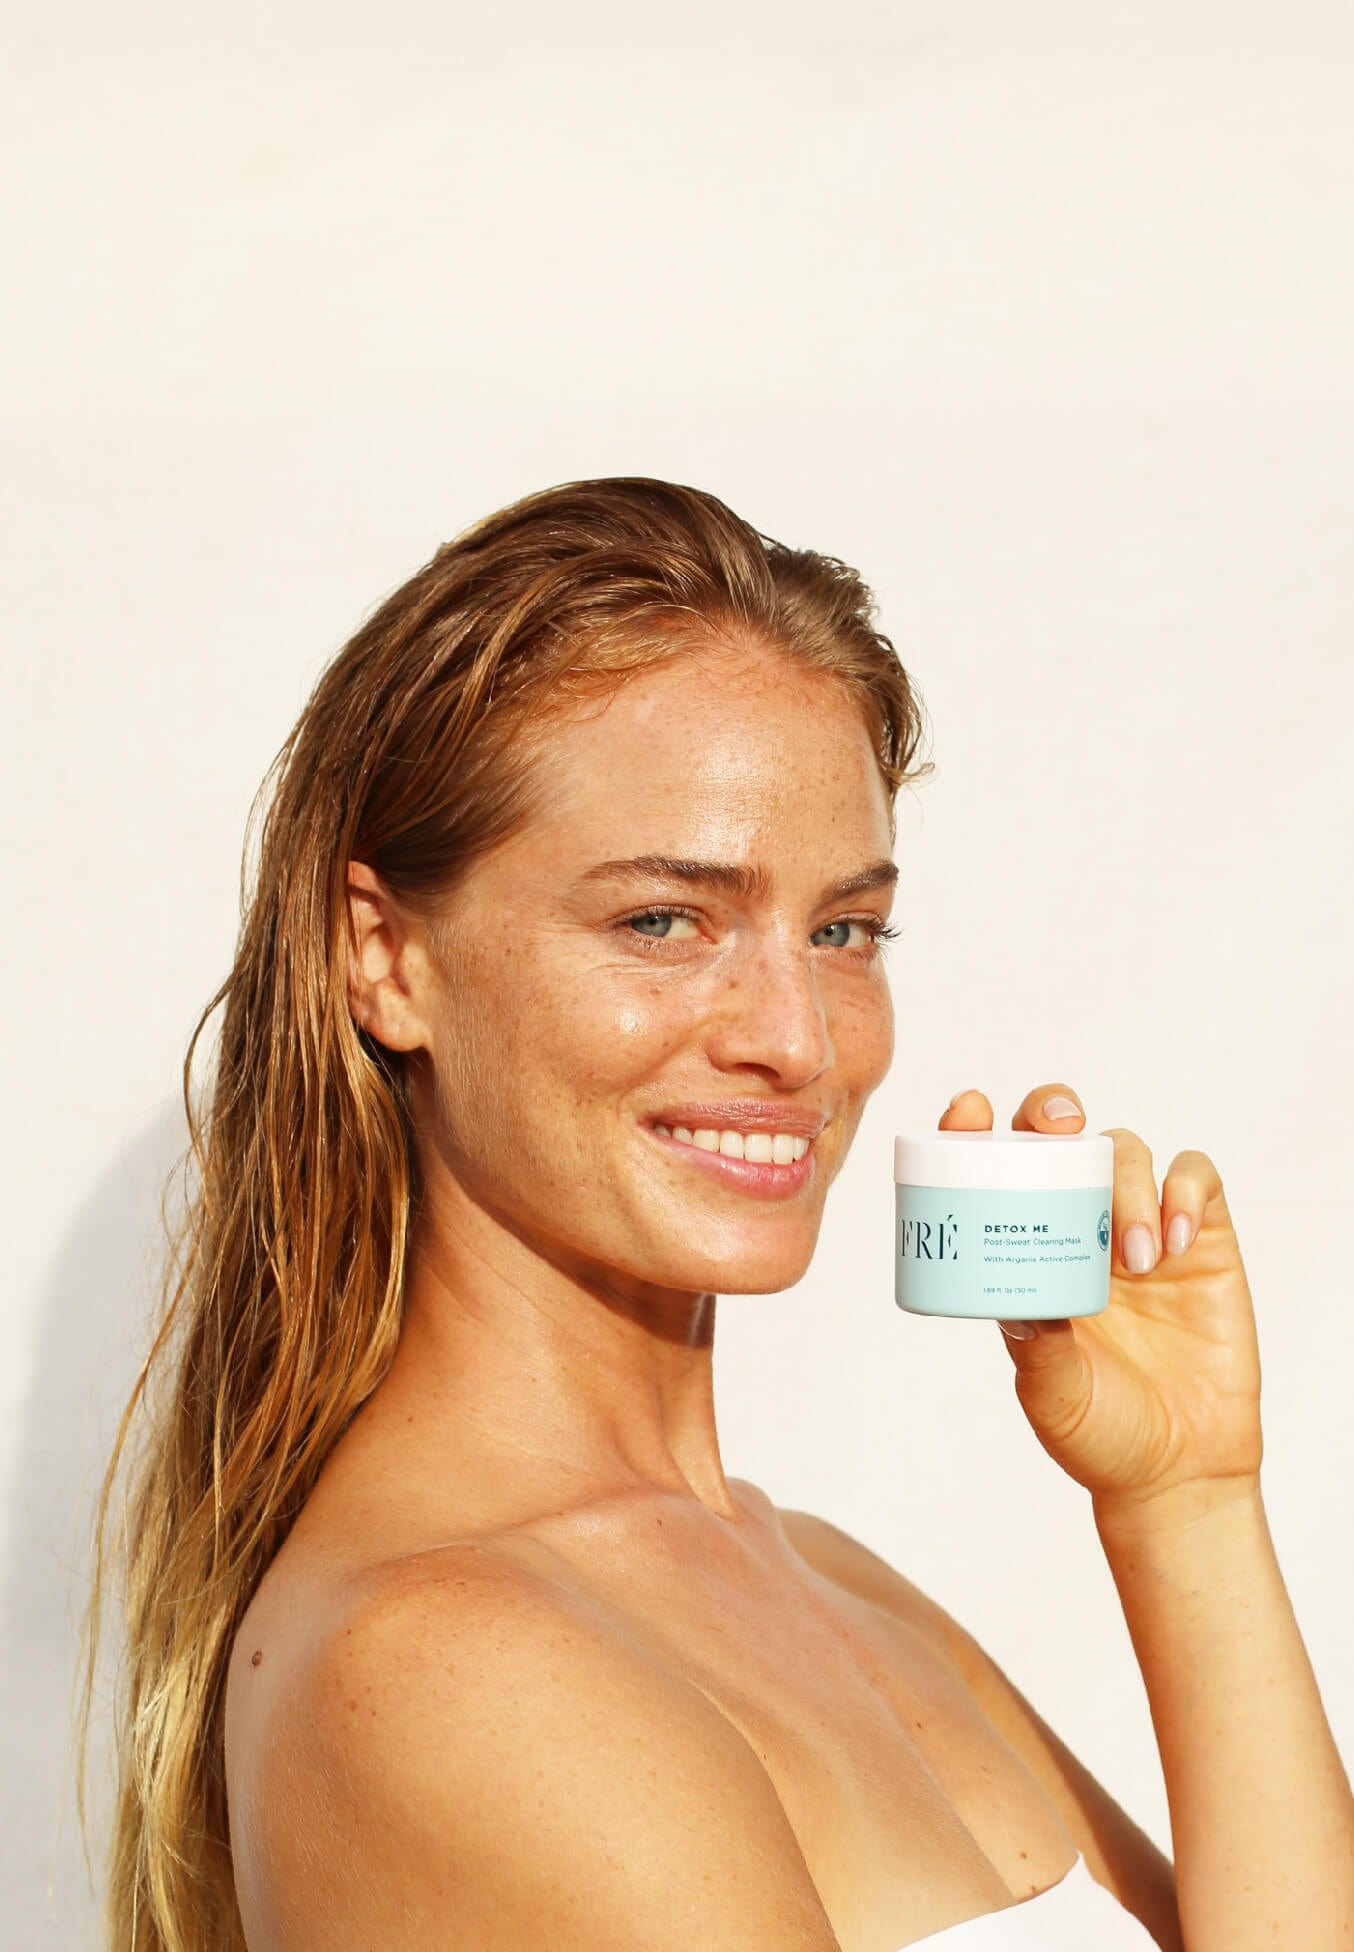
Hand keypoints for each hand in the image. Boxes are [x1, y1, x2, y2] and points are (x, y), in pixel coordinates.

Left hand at [942, 1085, 1262, 1516]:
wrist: (1179, 1469)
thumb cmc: (1101, 1429)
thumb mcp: (1053, 1392)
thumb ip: (1038, 1348)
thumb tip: (1017, 1305)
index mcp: (1026, 1249)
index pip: (995, 1170)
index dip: (975, 1130)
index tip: (966, 1115)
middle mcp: (1079, 1225)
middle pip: (1062, 1134)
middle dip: (1052, 1112)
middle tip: (1058, 1130)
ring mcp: (1141, 1226)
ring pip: (1127, 1149)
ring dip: (1127, 1185)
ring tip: (1132, 1261)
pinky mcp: (1203, 1239)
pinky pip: (1197, 1178)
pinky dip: (1183, 1195)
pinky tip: (1172, 1246)